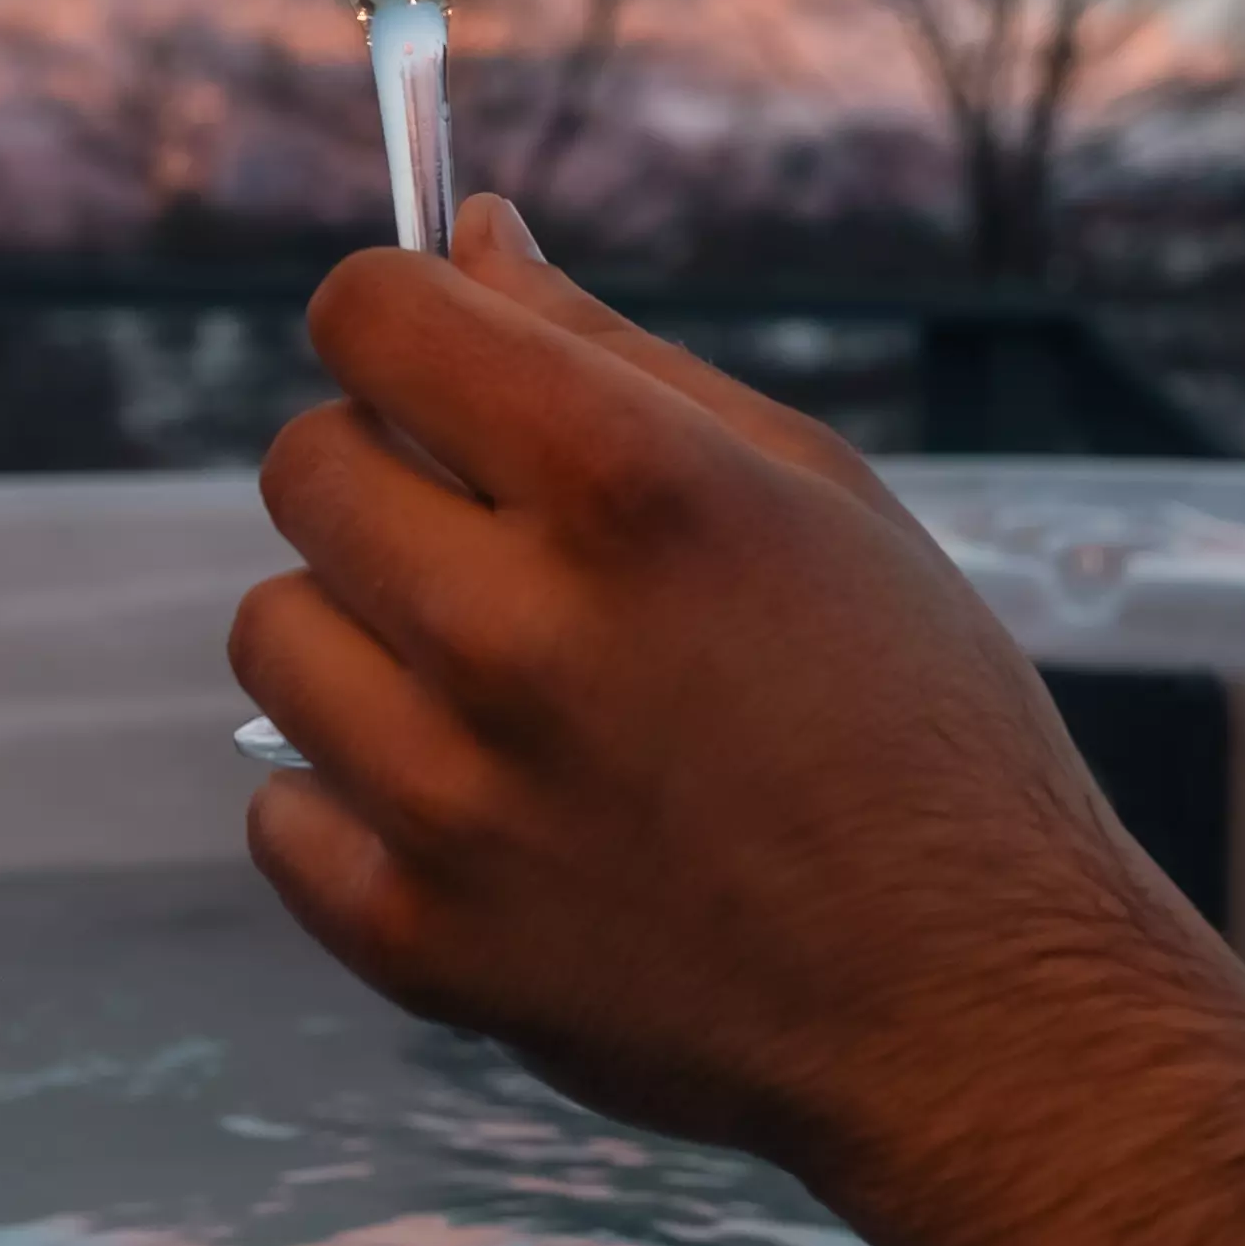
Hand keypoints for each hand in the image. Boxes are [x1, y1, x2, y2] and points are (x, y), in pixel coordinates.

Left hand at [229, 195, 1230, 1183]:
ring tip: (497, 683)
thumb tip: (463, 236)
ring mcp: (454, 799)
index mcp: (630, 487)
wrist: (974, 1009)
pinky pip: (277, 806)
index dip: (393, 316)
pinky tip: (482, 804)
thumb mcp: (809, 487)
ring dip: (360, 632)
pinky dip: (352, 796)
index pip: (369, 316)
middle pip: (304, 465)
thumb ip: (609, 351)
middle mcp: (520, 632)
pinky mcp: (418, 943)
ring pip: (270, 628)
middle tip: (499, 542)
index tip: (430, 359)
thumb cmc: (914, 719)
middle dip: (383, 469)